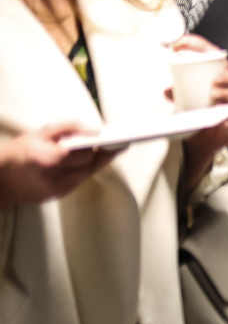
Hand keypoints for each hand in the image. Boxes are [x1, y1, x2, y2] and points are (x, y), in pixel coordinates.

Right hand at [0, 123, 122, 207]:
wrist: (0, 180)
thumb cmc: (18, 152)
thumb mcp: (40, 132)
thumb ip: (68, 128)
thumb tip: (93, 129)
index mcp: (48, 159)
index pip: (83, 154)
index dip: (101, 147)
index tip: (120, 140)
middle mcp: (54, 177)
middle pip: (88, 165)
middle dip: (100, 152)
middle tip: (117, 141)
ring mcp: (57, 190)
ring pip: (86, 174)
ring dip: (95, 161)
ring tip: (111, 148)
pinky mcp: (59, 195)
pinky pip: (79, 180)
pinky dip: (85, 169)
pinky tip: (93, 160)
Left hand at [169, 35, 227, 184]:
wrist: (205, 142)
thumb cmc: (199, 116)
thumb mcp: (184, 103)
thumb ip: (177, 95)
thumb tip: (168, 90)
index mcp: (218, 78)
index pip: (213, 56)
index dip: (199, 45)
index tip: (181, 43)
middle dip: (224, 73)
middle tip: (212, 79)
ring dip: (226, 92)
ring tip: (213, 95)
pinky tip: (223, 115)